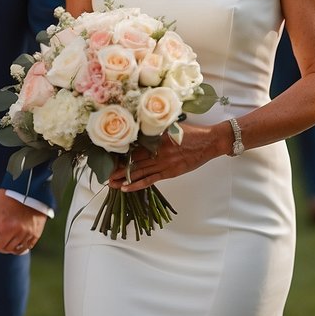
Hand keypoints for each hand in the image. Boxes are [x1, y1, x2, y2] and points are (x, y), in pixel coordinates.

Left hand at [0, 191, 45, 253]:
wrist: (31, 190)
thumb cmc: (8, 196)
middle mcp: (10, 230)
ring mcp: (23, 233)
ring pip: (11, 250)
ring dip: (8, 245)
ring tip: (9, 235)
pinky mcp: (34, 234)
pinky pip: (24, 248)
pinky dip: (19, 247)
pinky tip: (18, 239)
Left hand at [108, 122, 227, 192]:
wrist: (209, 142)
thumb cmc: (193, 133)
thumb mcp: (172, 126)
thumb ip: (157, 130)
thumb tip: (142, 128)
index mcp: (157, 139)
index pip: (134, 149)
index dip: (121, 156)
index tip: (109, 160)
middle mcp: (158, 152)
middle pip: (134, 162)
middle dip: (118, 170)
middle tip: (105, 176)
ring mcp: (164, 164)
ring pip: (139, 173)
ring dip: (124, 179)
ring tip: (112, 184)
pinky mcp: (170, 173)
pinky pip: (150, 180)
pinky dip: (138, 184)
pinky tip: (127, 188)